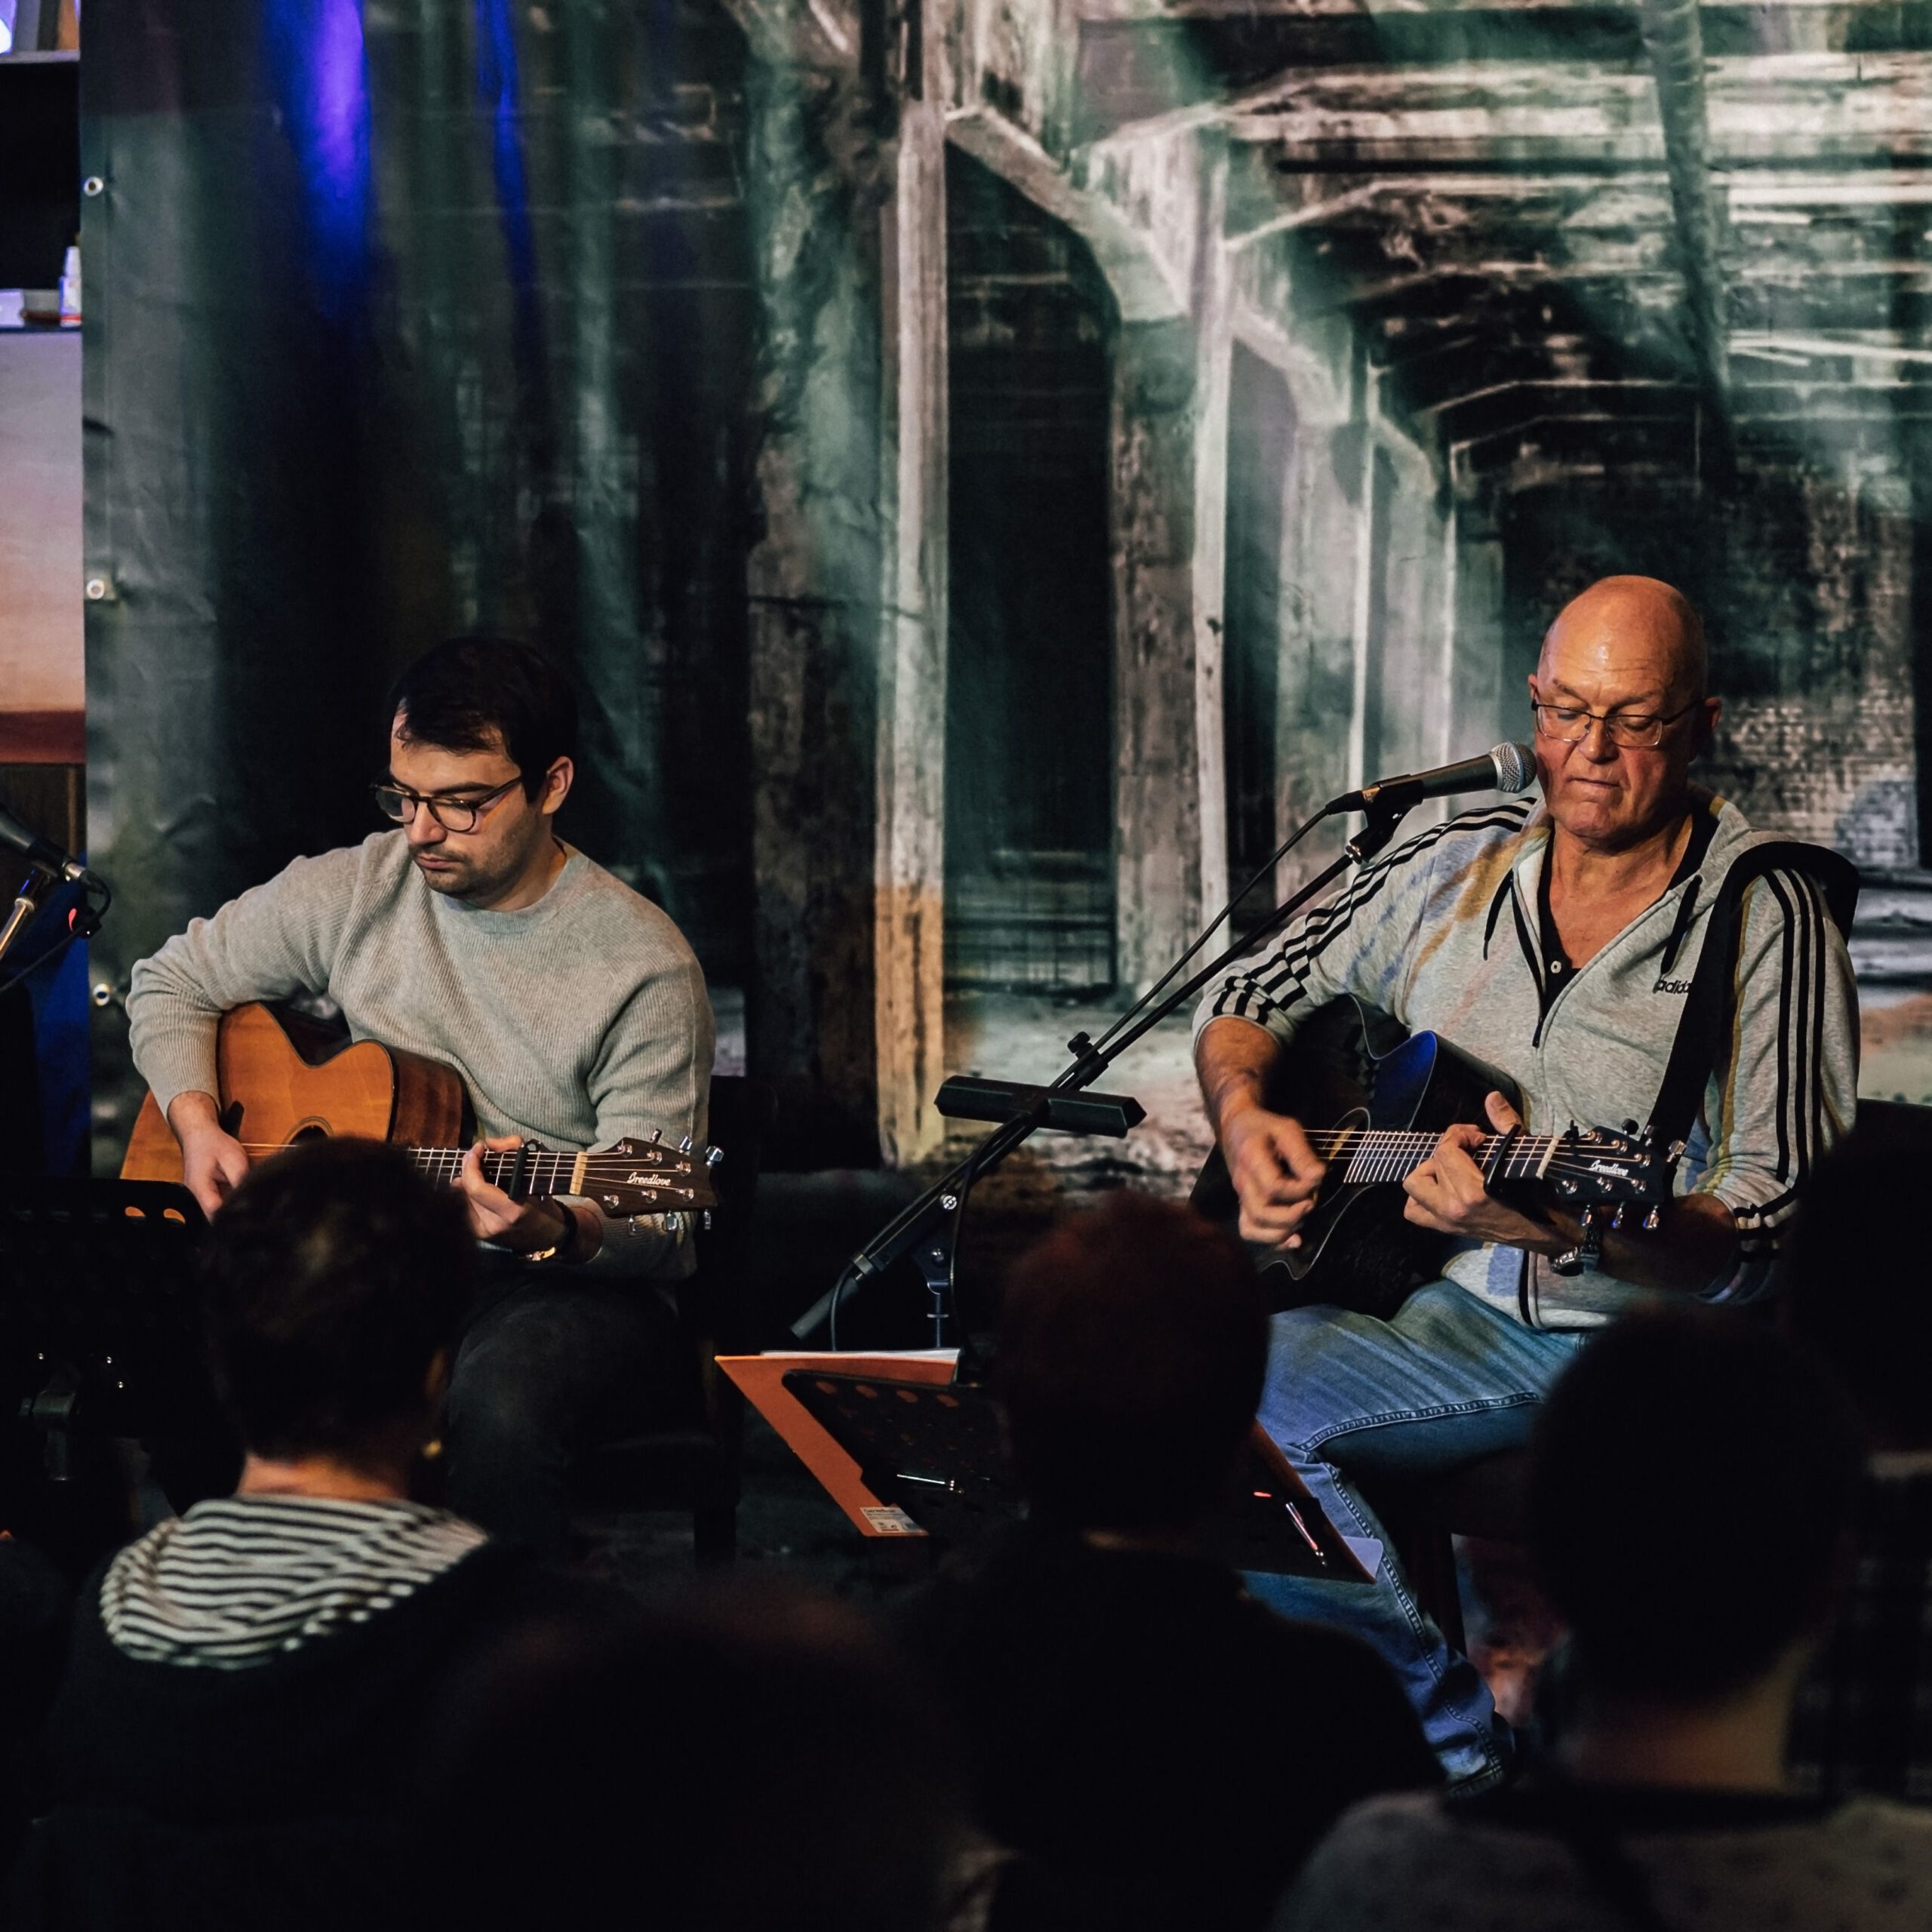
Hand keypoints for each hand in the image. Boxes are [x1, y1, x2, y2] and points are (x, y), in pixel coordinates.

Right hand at [167, 1092, 250, 1218]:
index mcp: (200, 1187)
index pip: (215, 1212)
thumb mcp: (233, 1158)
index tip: (251, 1216)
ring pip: (218, 1211)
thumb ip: (240, 1179)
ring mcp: (200, 1196)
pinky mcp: (206, 1194)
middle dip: (235, 1215)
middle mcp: (196, 1196)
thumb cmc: (214, 1144)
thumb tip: (251, 1197)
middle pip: (216, 1216)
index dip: (233, 1216)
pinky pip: (219, 1203)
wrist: (199, 1134)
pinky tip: (243, 1197)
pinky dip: (231, 1201)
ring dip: (233, 1208)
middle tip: (255, 1214)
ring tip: (251, 1205)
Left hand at [457, 1135, 571, 1251]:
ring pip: (462, 1200)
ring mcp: (484, 1233)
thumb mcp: (536, 1169)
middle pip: (465, 1192)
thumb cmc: (544, 1200)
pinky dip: (466, 1194)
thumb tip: (488, 1143)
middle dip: (467, 1170)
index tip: (478, 1148)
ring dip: (465, 1181)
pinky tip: (473, 1187)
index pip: (476, 1188)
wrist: (546, 1235)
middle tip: (475, 1156)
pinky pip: (465, 1209)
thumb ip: (512, 1149)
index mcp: (511, 1211)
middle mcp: (494, 1224)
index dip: (471, 1165)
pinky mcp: (479, 1236)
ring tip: (474, 1170)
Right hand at [1222, 1105, 1326, 1248]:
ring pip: (1253, 1228)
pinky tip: (1293, 1237)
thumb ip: (1302, 1153)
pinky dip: (1272, 1240)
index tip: (1316, 1179)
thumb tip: (1319, 1177)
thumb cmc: (1264, 1127)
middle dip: (1292, 1215)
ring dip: (1282, 1231)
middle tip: (1311, 1203)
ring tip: (1302, 1218)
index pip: (1273, 1187)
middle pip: (1262, 1213)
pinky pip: (1250, 1231)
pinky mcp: (1243, 1205)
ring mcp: (1240, 1197)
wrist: (1236, 1127)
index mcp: (1251, 1159)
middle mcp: (1242, 1183)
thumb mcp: (1286, 1129)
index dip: (1299, 1190)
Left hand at [1402, 1091, 1555, 1248]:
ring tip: (1451, 1169)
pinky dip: (1421, 1197)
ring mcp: (1447, 1221)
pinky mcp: (1446, 1229)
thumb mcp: (1525, 1154)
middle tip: (1466, 1151)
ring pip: (1413, 1186)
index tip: (1479, 1138)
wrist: (1548, 1233)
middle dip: (1446, 1151)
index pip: (1446, 1150)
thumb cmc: (1540, 1193)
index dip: (1460, 1135)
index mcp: (1473, 1192)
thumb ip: (1505, 1123)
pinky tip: (1441, 1188)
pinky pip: (1414, 1211)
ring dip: (1429, 1172)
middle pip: (1429, 1164)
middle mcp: (1454, 1208)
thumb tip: (1492, 1097)